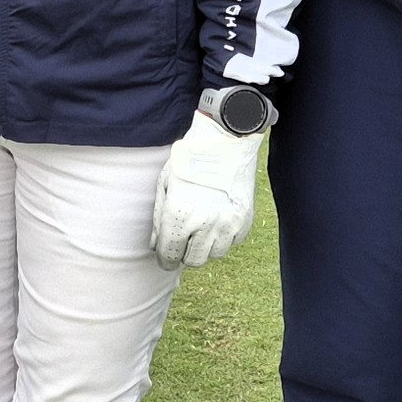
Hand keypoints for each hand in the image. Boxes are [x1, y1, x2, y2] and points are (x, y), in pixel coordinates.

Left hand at [150, 109, 264, 268]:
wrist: (225, 140)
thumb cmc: (189, 159)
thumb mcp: (165, 184)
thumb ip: (159, 219)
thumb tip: (156, 246)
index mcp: (179, 213)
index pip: (169, 255)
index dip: (165, 260)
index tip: (165, 258)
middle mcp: (204, 222)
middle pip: (193, 260)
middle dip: (185, 254)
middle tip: (183, 242)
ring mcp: (228, 222)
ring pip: (215, 254)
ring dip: (205, 246)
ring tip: (201, 228)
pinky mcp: (245, 219)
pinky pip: (233, 242)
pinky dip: (224, 237)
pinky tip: (217, 220)